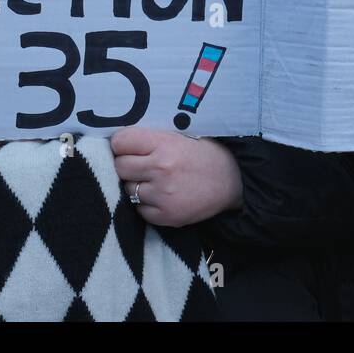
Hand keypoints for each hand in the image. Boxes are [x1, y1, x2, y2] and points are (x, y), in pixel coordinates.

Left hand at [111, 129, 243, 228]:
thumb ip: (153, 138)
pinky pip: (139, 210)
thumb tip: (120, 142)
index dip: (122, 145)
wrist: (233, 182)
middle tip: (141, 165)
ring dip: (137, 185)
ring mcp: (162, 195)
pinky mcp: (166, 216)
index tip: (129, 148)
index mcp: (164, 144)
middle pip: (120, 167)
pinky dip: (146, 204)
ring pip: (128, 189)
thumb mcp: (182, 136)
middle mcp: (161, 169)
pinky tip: (162, 196)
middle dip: (127, 165)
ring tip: (155, 181)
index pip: (120, 142)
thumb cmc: (206, 155)